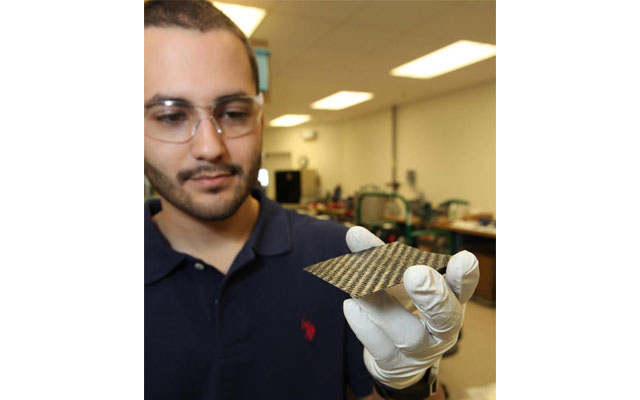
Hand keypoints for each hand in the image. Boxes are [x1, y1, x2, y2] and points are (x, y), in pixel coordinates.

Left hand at [343, 226, 478, 389]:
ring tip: (362, 284)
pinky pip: (381, 348)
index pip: (463, 289)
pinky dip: (365, 327)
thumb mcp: (398, 284)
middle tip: (415, 273)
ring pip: (407, 333)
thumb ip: (382, 260)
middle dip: (431, 295)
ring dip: (384, 306)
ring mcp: (420, 352)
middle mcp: (441, 330)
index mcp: (450, 303)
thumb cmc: (402, 310)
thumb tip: (354, 233)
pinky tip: (350, 307)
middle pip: (445, 317)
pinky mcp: (394, 365)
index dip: (466, 277)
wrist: (394, 358)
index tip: (464, 258)